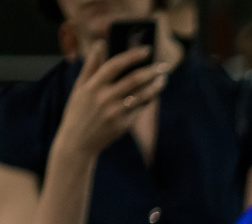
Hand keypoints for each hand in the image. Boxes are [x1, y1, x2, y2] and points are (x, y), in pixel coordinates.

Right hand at [53, 37, 166, 165]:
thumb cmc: (78, 110)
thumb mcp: (80, 87)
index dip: (132, 55)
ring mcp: (115, 112)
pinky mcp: (123, 125)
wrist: (78, 141)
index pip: (115, 65)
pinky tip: (154, 94)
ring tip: (164, 78)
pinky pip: (140, 110)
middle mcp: (104, 97)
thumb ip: (91, 66)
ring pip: (141, 95)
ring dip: (155, 86)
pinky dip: (148, 101)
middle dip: (151, 70)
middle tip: (164, 65)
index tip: (147, 49)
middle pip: (133, 79)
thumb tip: (100, 44)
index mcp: (92, 85)